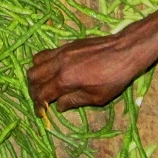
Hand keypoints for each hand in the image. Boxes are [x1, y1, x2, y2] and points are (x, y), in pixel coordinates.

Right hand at [27, 32, 146, 112]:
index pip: (42, 93)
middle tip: (41, 98)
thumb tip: (58, 106)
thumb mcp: (96, 97)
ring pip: (36, 61)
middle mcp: (59, 63)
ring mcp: (62, 51)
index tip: (41, 112)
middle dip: (33, 90)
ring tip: (44, 83)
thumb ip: (74, 101)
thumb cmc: (114, 77)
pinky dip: (43, 63)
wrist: (124, 50)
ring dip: (36, 74)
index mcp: (65, 79)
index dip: (38, 105)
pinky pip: (47, 52)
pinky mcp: (67, 44)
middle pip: (33, 76)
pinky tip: (54, 71)